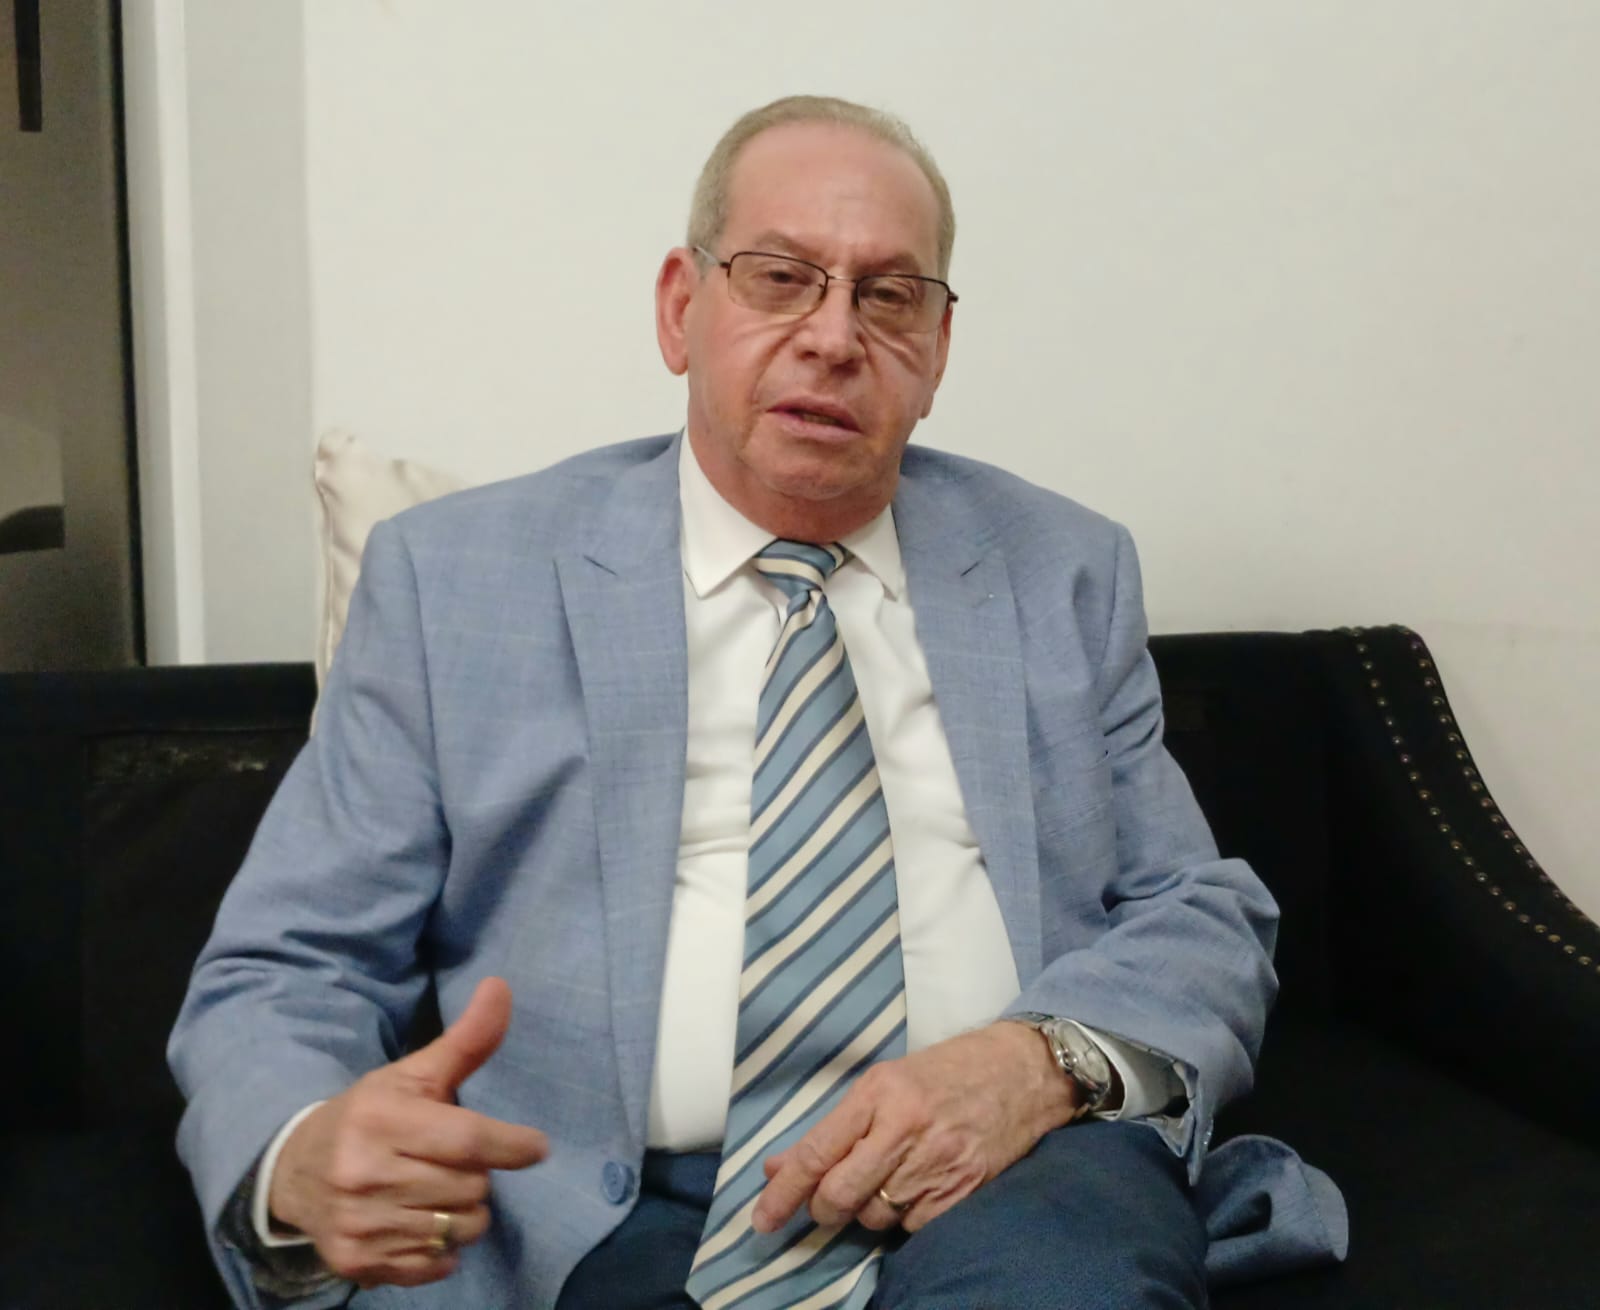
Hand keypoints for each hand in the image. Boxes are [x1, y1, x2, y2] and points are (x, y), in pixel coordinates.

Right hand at [268, 976, 548, 1288]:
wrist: (293, 1172)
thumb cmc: (368, 1116)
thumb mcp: (413, 1075)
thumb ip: (466, 1041)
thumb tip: (501, 987)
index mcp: (381, 1120)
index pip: (467, 1140)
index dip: (512, 1145)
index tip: (536, 1146)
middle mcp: (364, 1174)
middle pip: (471, 1188)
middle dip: (476, 1175)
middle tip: (451, 1163)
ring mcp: (358, 1224)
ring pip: (459, 1229)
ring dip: (463, 1213)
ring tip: (436, 1192)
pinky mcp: (356, 1263)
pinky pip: (435, 1265)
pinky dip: (440, 1248)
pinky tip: (417, 1223)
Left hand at [753, 1021, 1077, 1235]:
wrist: (1021, 1071)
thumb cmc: (947, 1071)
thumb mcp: (885, 1083)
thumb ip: (835, 1127)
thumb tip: (779, 1168)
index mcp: (878, 1093)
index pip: (816, 1153)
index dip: (783, 1193)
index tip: (761, 1219)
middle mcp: (905, 1128)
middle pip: (839, 1195)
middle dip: (822, 1211)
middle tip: (826, 1205)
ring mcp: (937, 1161)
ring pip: (875, 1217)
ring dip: (869, 1211)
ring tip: (888, 1179)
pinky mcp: (964, 1188)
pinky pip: (914, 1227)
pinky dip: (906, 1218)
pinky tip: (917, 1189)